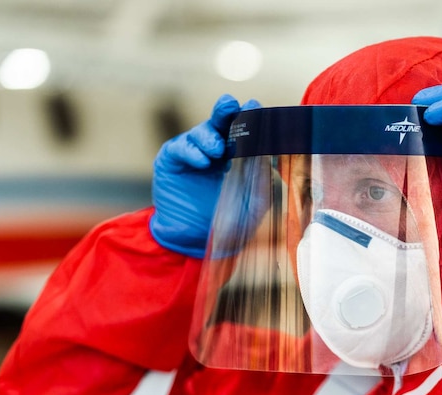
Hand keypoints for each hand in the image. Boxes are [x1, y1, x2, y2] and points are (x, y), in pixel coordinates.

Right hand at [149, 94, 260, 256]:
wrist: (195, 243)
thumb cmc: (229, 224)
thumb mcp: (254, 204)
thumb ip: (262, 179)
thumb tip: (270, 152)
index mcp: (237, 157)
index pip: (245, 132)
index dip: (249, 118)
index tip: (255, 105)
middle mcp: (215, 151)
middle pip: (221, 122)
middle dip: (226, 111)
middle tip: (230, 104)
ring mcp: (192, 154)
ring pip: (202, 131)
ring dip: (210, 137)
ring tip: (216, 151)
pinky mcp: (171, 161)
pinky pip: (181, 147)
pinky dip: (192, 151)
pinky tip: (202, 162)